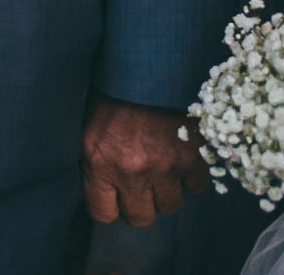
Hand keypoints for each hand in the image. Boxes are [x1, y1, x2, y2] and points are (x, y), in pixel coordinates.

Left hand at [81, 95, 207, 226]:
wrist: (146, 65)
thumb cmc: (111, 92)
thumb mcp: (87, 125)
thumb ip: (93, 160)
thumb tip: (96, 188)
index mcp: (97, 163)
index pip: (103, 214)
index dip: (110, 208)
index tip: (114, 199)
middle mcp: (130, 171)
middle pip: (140, 218)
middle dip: (140, 206)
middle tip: (140, 188)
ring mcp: (164, 167)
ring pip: (170, 206)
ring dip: (166, 192)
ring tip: (160, 170)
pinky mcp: (192, 158)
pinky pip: (196, 187)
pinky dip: (190, 177)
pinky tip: (180, 158)